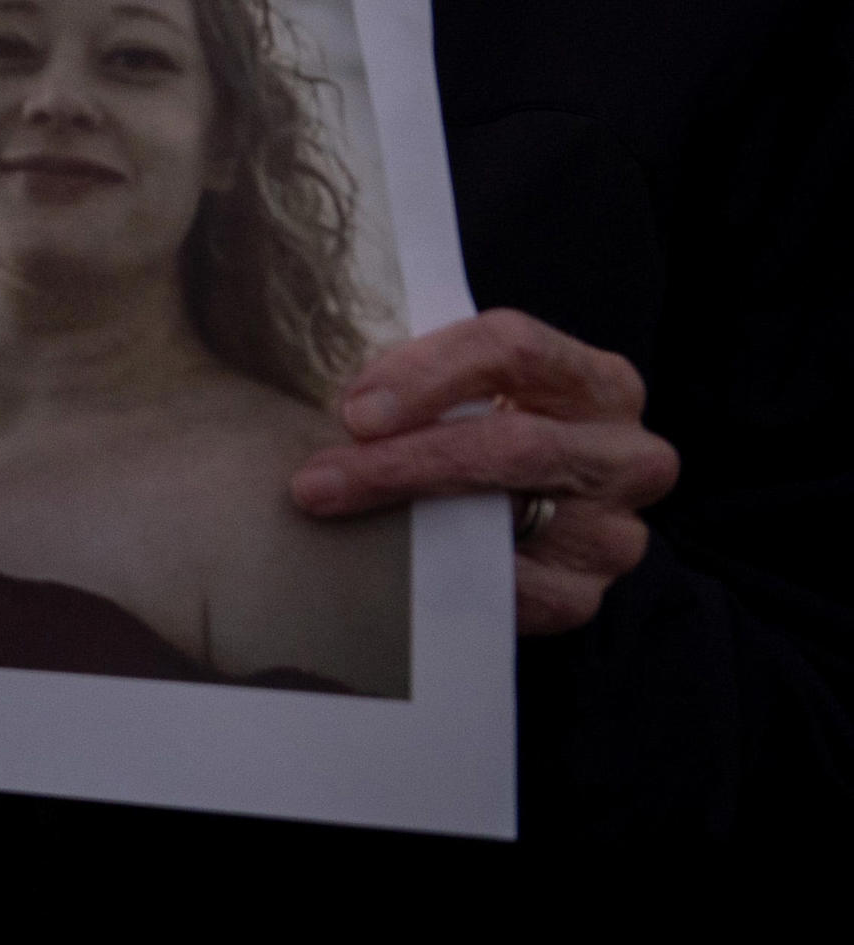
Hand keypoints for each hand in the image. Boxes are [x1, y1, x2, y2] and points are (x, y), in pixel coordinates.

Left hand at [290, 309, 672, 632]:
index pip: (516, 350)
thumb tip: (342, 402)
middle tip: (317, 479)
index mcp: (601, 383)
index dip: (428, 373)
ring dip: (403, 521)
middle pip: (511, 445)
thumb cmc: (490, 432)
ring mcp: (611, 532)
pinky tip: (386, 566)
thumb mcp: (479, 392)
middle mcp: (626, 456)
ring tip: (333, 516)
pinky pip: (497, 589)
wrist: (540, 513)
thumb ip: (433, 382)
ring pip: (499, 521)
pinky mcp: (582, 595)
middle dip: (401, 462)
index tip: (356, 409)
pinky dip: (434, 574)